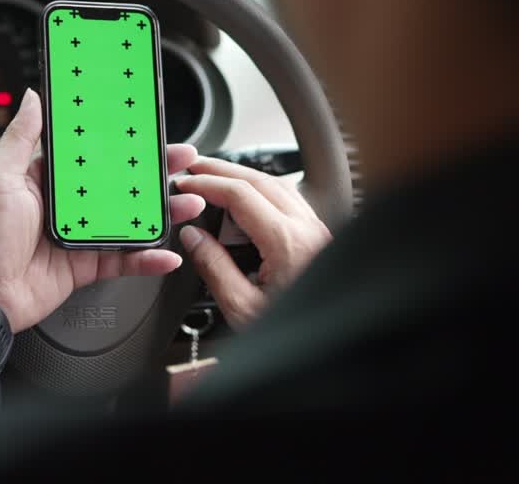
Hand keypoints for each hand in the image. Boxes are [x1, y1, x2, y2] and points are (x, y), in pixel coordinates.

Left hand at [0, 89, 206, 331]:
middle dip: (154, 174)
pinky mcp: (85, 268)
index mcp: (45, 179)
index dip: (121, 142)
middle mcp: (65, 206)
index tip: (148, 130)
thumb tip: (32, 98)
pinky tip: (169, 254)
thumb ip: (21, 138)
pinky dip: (148, 259)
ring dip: (161, 212)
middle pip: (119, 184)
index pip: (92, 153)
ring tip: (188, 203)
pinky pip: (123, 261)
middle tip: (184, 162)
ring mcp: (78, 237)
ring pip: (129, 220)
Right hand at [174, 158, 331, 329]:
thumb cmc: (296, 334)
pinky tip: (248, 200)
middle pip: (260, 180)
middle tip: (195, 167)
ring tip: (216, 179)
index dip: (207, 184)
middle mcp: (307, 230)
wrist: (333, 350)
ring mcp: (318, 232)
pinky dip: (263, 192)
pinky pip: (290, 201)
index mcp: (287, 243)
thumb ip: (214, 268)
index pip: (240, 194)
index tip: (185, 182)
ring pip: (278, 186)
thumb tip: (193, 238)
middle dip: (223, 170)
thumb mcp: (243, 308)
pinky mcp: (320, 239)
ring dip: (244, 177)